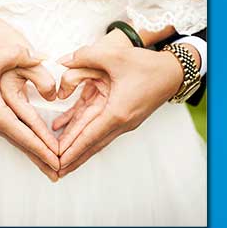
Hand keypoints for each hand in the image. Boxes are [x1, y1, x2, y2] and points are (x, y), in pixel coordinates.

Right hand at [0, 47, 60, 180]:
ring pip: (19, 143)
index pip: (26, 135)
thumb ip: (18, 55)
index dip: (44, 148)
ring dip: (35, 155)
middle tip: (61, 174)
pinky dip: (27, 145)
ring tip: (51, 169)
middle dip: (42, 160)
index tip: (58, 160)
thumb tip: (41, 56)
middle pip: (24, 146)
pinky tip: (35, 150)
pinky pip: (14, 136)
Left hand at [55, 30, 186, 176]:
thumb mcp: (115, 56)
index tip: (58, 163)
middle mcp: (121, 122)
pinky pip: (100, 128)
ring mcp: (123, 122)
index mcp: (117, 112)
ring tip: (62, 161)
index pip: (89, 136)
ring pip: (95, 139)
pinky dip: (85, 132)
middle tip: (54, 171)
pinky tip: (68, 130)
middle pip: (91, 145)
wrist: (172, 72)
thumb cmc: (147, 65)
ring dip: (78, 150)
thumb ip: (85, 56)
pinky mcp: (123, 117)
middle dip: (73, 158)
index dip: (71, 150)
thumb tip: (62, 60)